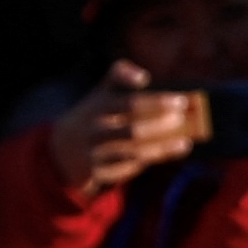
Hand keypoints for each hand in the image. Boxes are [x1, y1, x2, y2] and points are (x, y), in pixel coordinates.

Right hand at [48, 60, 210, 194]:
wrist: (62, 150)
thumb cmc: (94, 115)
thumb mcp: (101, 92)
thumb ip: (119, 74)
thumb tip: (143, 76)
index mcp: (98, 107)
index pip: (130, 103)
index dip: (157, 102)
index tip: (181, 101)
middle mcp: (96, 131)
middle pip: (133, 131)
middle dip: (161, 127)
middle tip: (183, 121)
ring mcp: (96, 154)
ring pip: (133, 152)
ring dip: (161, 147)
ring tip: (185, 141)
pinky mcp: (98, 173)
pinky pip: (127, 169)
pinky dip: (149, 160)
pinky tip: (169, 152)